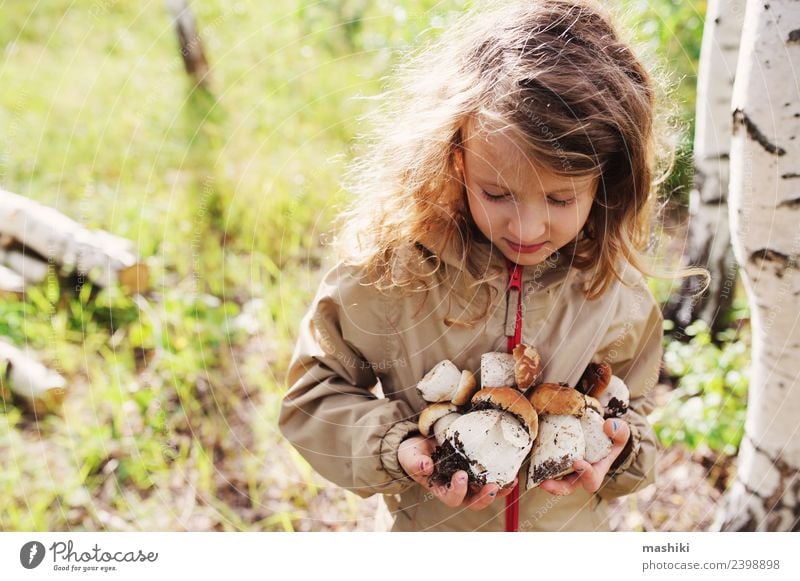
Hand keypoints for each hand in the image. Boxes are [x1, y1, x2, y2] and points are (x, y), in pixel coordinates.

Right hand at [397, 435, 516, 510]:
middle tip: (491, 487)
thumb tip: (426, 466)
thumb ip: (415, 462)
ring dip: (498, 490)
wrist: (421, 444)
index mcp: (440, 489)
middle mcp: (457, 489)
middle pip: (473, 502)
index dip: (458, 490)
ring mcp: (469, 481)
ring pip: (485, 494)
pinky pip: (491, 479)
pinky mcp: (476, 470)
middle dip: (484, 497)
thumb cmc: (414, 453)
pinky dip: (503, 478)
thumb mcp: (410, 456)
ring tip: (508, 482)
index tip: (461, 475)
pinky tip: (512, 474)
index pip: (451, 498)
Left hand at [539, 418, 629, 495]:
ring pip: (553, 478)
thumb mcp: (621, 433)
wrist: (598, 431)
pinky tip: (529, 452)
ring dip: (542, 478)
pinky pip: (543, 463)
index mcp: (596, 471)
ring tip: (532, 476)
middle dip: (557, 488)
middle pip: (567, 487)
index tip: (577, 462)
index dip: (585, 474)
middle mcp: (579, 473)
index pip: (591, 481)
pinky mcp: (553, 458)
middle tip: (545, 483)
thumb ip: (620, 431)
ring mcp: (565, 467)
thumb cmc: (611, 436)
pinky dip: (536, 461)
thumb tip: (608, 426)